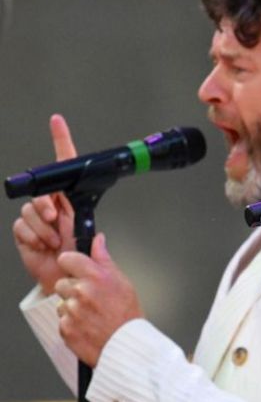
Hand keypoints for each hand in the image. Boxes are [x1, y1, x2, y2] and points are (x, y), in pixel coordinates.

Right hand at [12, 115, 78, 293]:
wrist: (64, 279)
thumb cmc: (80, 259)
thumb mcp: (90, 241)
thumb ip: (92, 233)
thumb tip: (97, 234)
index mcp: (70, 200)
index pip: (65, 166)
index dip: (61, 142)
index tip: (58, 122)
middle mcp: (52, 205)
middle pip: (41, 192)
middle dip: (47, 207)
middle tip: (57, 221)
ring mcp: (36, 217)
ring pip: (31, 210)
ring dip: (44, 228)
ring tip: (54, 240)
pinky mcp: (24, 230)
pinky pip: (22, 225)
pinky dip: (33, 237)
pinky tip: (42, 245)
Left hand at [53, 233, 143, 366]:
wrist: (127, 346)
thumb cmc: (128, 315)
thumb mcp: (122, 282)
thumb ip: (104, 259)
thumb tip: (98, 240)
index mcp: (96, 277)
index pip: (66, 258)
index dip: (71, 264)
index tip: (77, 270)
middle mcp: (81, 292)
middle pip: (62, 282)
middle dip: (73, 289)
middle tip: (91, 300)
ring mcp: (71, 311)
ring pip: (61, 302)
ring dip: (72, 308)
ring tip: (91, 315)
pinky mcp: (65, 329)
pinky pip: (62, 321)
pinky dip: (72, 324)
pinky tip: (87, 326)